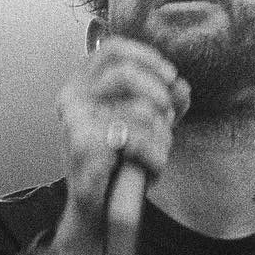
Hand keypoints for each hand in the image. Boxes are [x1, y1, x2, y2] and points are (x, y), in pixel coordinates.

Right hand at [56, 37, 190, 232]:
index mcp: (82, 83)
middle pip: (124, 73)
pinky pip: (136, 139)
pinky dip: (154, 154)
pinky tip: (154, 166)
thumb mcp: (144, 124)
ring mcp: (75, 120)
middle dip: (158, 92)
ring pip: (138, 109)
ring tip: (160, 150)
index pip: (112, 49)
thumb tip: (182, 88)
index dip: (146, 56)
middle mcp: (72, 96)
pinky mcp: (84, 145)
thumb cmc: (117, 160)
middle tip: (168, 115)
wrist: (95, 205)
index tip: (170, 75)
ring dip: (161, 133)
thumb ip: (165, 101)